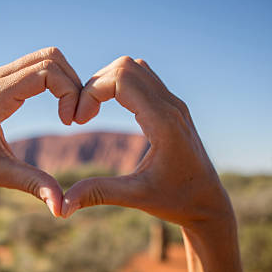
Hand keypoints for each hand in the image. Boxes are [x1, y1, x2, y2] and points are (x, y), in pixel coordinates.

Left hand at [0, 47, 81, 216]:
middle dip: (72, 84)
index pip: (45, 72)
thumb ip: (34, 185)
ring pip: (46, 57)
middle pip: (50, 57)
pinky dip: (56, 80)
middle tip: (76, 116)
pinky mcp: (2, 78)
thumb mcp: (2, 176)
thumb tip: (61, 208)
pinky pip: (38, 65)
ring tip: (70, 112)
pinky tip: (60, 106)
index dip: (68, 93)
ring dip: (66, 80)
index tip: (70, 122)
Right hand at [62, 56, 232, 228]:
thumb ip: (98, 193)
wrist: (210, 203)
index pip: (121, 78)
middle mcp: (171, 106)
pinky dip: (120, 86)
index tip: (77, 120)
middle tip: (81, 116)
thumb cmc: (177, 201)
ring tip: (91, 111)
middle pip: (125, 66)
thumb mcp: (136, 198)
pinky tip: (108, 110)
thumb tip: (62, 205)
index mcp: (164, 122)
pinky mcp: (173, 108)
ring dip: (107, 82)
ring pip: (135, 68)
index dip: (91, 92)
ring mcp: (174, 104)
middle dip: (95, 84)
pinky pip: (143, 79)